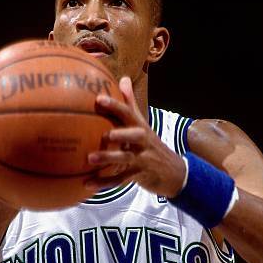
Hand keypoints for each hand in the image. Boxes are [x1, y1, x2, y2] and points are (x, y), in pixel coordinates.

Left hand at [87, 77, 185, 197]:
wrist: (175, 173)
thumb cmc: (151, 146)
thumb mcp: (143, 125)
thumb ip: (131, 104)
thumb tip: (123, 78)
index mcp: (141, 127)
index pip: (128, 113)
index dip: (115, 106)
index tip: (98, 99)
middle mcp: (143, 142)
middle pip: (133, 135)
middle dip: (120, 134)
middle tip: (103, 134)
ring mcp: (142, 159)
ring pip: (125, 158)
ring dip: (108, 159)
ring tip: (89, 159)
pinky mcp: (139, 175)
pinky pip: (120, 180)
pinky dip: (104, 183)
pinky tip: (87, 185)